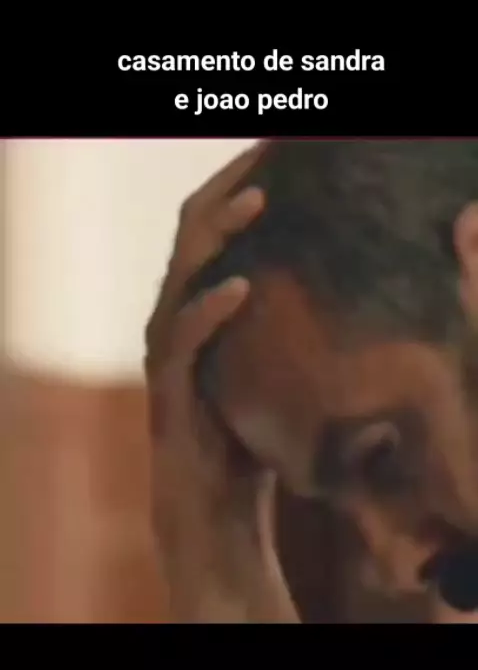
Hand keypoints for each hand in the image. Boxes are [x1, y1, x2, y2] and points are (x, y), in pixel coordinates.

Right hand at [145, 144, 297, 621]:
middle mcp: (175, 320)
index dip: (235, 189)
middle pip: (190, 238)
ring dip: (216, 238)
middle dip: (225, 194)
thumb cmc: (245, 438)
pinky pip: (181, 343)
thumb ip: (282, 327)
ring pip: (180, 278)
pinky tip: (240, 288)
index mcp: (199, 308)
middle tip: (266, 159)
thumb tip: (338, 284)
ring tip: (257, 203)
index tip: (274, 158)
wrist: (215, 511)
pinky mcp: (167, 393)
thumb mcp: (269, 369)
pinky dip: (208, 312)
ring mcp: (166, 356)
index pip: (210, 232)